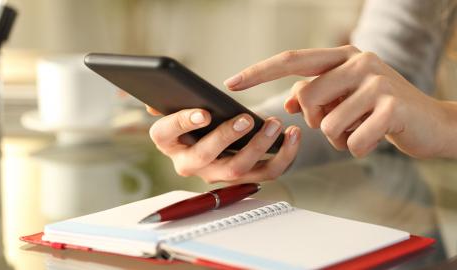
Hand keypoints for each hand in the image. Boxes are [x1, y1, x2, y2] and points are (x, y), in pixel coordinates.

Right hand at [145, 106, 300, 182]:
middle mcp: (190, 163)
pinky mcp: (243, 177)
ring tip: (275, 124)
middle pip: (207, 156)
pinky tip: (292, 135)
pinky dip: (283, 156)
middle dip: (227, 137)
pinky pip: (265, 172)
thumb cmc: (192, 120)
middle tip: (246, 119)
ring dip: (260, 147)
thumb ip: (166, 102)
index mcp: (168, 142)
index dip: (183, 123)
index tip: (203, 113)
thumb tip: (152, 100)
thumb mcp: (175, 108)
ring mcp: (217, 173)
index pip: (167, 133)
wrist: (210, 140)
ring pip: (239, 168)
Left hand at [224, 45, 456, 157]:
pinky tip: (375, 138)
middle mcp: (359, 62)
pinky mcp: (391, 107)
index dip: (259, 72)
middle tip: (339, 121)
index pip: (291, 61)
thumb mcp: (346, 97)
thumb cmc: (381, 109)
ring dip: (340, 138)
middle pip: (306, 97)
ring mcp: (377, 82)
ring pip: (327, 124)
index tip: (231, 82)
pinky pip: (352, 141)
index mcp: (343, 56)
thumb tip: (288, 101)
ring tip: (361, 129)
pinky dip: (358, 148)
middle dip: (316, 120)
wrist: (432, 122)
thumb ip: (316, 94)